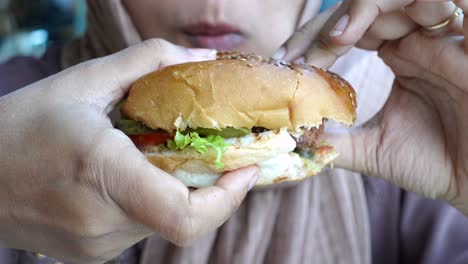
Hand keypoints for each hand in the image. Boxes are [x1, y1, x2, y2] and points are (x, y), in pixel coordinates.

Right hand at [0, 39, 257, 262]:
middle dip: (211, 185)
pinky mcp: (94, 254)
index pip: (186, 214)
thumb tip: (201, 59)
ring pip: (165, 221)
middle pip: (186, 213)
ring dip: (180, 190)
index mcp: (103, 175)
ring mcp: (98, 246)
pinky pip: (143, 227)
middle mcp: (103, 222)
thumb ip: (148, 62)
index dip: (228, 197)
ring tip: (168, 158)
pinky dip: (155, 201)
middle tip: (220, 153)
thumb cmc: (20, 126)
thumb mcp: (83, 83)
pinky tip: (137, 176)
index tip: (245, 168)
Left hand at [274, 0, 467, 212]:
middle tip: (298, 58)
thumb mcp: (375, 150)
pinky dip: (410, 3)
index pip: (350, 28)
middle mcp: (422, 38)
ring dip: (361, 8)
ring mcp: (447, 35)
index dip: (314, 40)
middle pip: (366, 6)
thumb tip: (295, 137)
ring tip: (334, 41)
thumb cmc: (440, 163)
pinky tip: (372, 28)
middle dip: (325, 27)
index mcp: (402, 54)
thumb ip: (337, 140)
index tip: (286, 65)